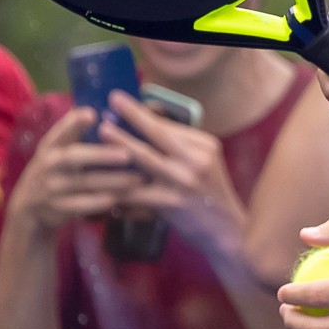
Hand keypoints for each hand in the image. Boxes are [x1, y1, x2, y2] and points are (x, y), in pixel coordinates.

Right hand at [0, 106, 143, 236]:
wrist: (29, 207)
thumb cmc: (54, 171)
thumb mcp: (55, 150)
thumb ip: (74, 133)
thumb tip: (102, 109)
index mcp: (50, 145)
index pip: (61, 130)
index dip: (74, 122)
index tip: (92, 114)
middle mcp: (49, 164)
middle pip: (75, 157)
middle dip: (102, 155)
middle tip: (128, 154)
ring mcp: (53, 188)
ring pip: (85, 183)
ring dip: (112, 181)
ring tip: (137, 179)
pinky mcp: (59, 208)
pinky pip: (83, 205)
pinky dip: (101, 202)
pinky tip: (120, 199)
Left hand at [103, 96, 249, 253]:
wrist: (225, 230)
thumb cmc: (210, 193)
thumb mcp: (204, 162)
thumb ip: (181, 145)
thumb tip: (147, 121)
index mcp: (205, 146)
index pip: (170, 125)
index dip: (143, 112)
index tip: (121, 99)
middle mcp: (196, 160)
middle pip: (158, 134)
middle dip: (132, 116)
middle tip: (111, 102)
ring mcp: (183, 181)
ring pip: (145, 158)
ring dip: (121, 143)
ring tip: (102, 131)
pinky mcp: (171, 203)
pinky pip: (138, 191)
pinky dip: (120, 185)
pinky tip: (103, 180)